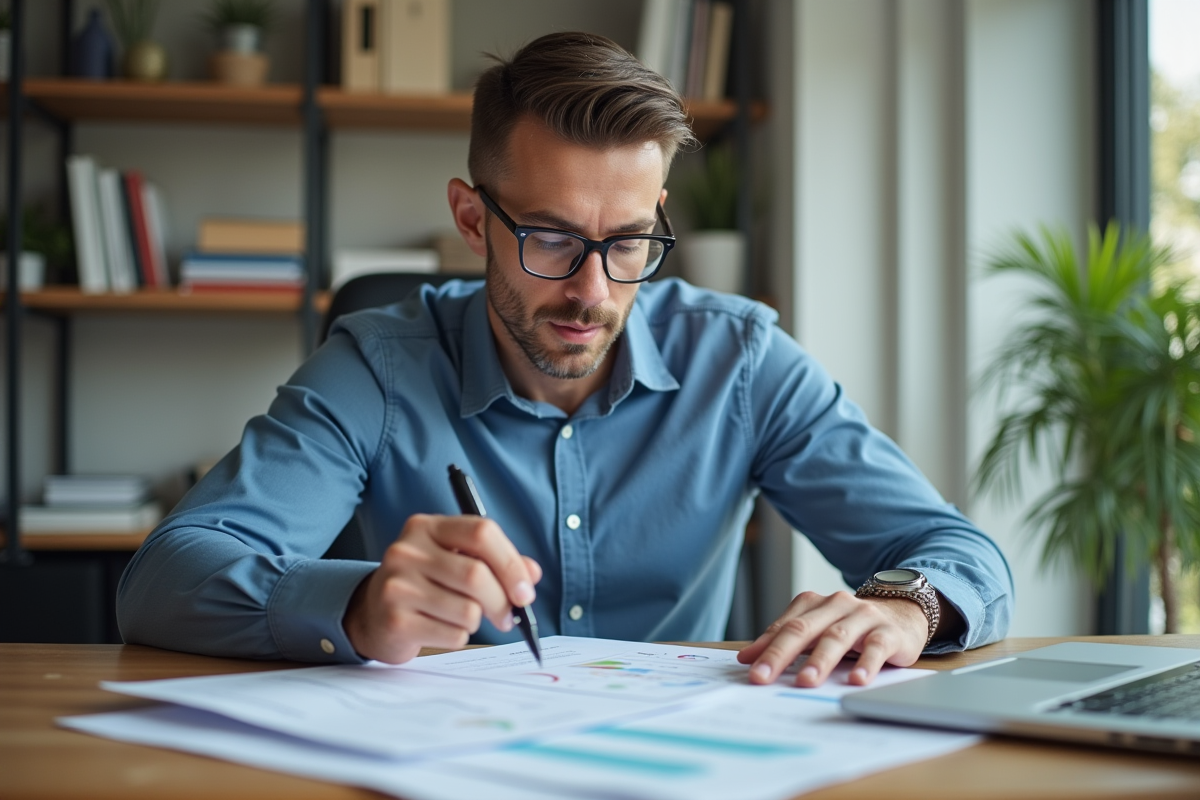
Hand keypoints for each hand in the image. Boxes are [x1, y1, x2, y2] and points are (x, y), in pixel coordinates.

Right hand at [342, 513, 541, 663]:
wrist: (371, 614)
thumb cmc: (425, 584)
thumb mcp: (456, 561)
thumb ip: (496, 563)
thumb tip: (530, 575)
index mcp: (426, 527)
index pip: (481, 532)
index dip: (511, 563)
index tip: (525, 590)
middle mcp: (407, 550)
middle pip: (477, 575)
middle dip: (502, 601)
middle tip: (509, 617)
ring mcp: (397, 585)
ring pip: (469, 610)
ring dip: (477, 621)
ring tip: (459, 617)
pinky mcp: (395, 619)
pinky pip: (454, 634)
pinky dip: (458, 636)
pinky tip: (439, 628)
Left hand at [737, 590, 927, 686]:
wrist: (902, 613)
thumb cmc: (851, 627)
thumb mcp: (817, 630)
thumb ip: (785, 641)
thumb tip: (746, 658)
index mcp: (815, 604)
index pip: (785, 626)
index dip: (765, 647)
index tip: (749, 669)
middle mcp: (837, 605)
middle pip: (804, 629)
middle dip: (780, 654)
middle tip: (763, 677)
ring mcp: (863, 617)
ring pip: (837, 637)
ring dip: (819, 661)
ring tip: (805, 682)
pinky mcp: (889, 633)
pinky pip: (876, 648)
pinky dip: (866, 664)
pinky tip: (857, 681)